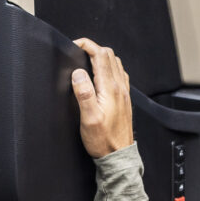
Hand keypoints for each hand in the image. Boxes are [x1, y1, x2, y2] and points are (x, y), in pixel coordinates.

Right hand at [71, 38, 135, 157]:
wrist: (118, 156)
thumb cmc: (103, 141)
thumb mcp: (88, 118)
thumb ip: (84, 93)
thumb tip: (78, 73)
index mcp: (110, 89)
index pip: (100, 55)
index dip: (87, 45)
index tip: (75, 45)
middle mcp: (119, 88)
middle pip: (109, 55)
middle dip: (93, 48)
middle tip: (79, 51)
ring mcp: (123, 93)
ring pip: (116, 63)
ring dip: (102, 57)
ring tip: (87, 60)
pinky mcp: (124, 99)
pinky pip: (119, 74)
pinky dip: (109, 67)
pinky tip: (102, 75)